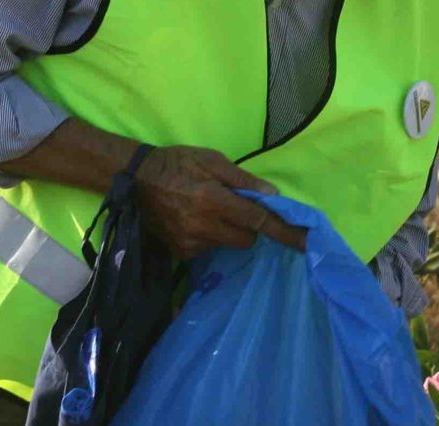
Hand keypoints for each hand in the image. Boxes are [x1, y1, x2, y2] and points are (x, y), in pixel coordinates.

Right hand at [134, 146, 306, 260]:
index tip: (306, 243)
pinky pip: (208, 249)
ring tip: (205, 209)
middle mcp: (203, 227)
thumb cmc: (175, 163)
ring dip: (226, 230)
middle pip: (247, 239)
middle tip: (233, 206)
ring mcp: (191, 243)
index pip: (257, 220)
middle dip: (248, 226)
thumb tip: (272, 194)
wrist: (132, 180)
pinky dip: (208, 236)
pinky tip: (192, 219)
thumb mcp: (211, 160)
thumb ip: (242, 179)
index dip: (284, 231)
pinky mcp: (181, 253)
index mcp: (213, 200)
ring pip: (227, 244)